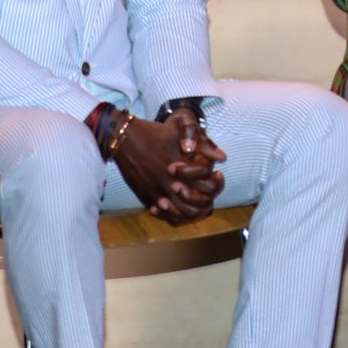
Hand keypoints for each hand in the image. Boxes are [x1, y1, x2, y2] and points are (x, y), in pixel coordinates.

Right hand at [113, 108, 227, 223]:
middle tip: (208, 190)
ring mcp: (158, 193)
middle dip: (207, 198)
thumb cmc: (156, 133)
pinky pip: (166, 216)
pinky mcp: (147, 198)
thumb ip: (203, 144)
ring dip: (193, 210)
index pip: (209, 185)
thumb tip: (222, 158)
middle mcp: (171, 183)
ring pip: (183, 213)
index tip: (216, 175)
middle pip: (199, 203)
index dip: (216, 182)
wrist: (125, 139)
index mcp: (183, 167)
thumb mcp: (181, 130)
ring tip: (196, 201)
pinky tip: (179, 207)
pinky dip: (176, 216)